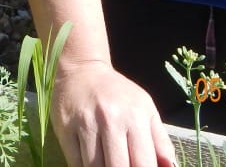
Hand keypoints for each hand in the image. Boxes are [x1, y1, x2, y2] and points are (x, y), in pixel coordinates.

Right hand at [52, 62, 175, 166]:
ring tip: (107, 164)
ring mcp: (86, 123)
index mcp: (136, 116)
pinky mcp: (65, 128)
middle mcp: (111, 119)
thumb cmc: (118, 93)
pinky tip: (91, 162)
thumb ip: (160, 141)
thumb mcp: (145, 108)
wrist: (82, 68)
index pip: (144, 164)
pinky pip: (76, 164)